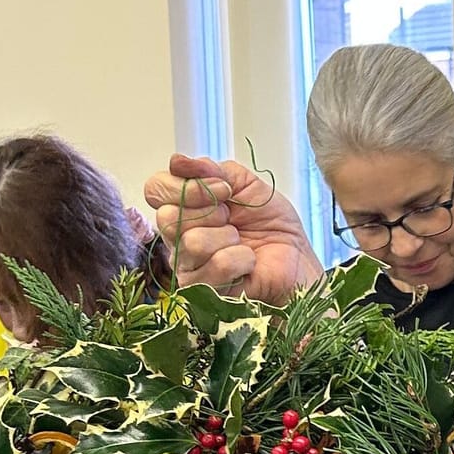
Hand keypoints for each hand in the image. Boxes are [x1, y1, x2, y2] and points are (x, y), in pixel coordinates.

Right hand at [140, 154, 322, 303]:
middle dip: (210, 211)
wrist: (297, 259)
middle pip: (166, 217)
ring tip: (242, 242)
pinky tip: (248, 262)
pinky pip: (216, 265)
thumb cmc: (272, 225)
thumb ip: (211, 170)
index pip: (155, 189)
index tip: (224, 189)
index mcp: (183, 208)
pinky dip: (242, 258)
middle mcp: (177, 237)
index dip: (186, 185)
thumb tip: (178, 161)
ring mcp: (187, 266)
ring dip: (228, 236)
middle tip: (233, 219)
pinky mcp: (203, 291)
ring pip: (191, 242)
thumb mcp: (246, 184)